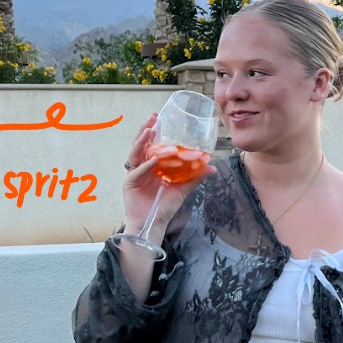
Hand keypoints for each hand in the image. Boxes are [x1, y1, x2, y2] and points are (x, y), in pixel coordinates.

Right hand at [121, 113, 212, 234]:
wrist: (153, 224)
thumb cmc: (164, 207)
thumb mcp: (183, 189)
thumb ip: (195, 177)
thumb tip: (213, 167)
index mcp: (151, 165)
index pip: (151, 143)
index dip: (153, 130)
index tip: (159, 117)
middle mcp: (141, 166)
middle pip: (140, 144)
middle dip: (145, 129)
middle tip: (153, 118)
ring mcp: (134, 174)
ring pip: (135, 153)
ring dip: (141, 142)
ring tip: (149, 131)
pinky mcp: (129, 183)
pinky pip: (137, 171)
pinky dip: (145, 165)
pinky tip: (153, 160)